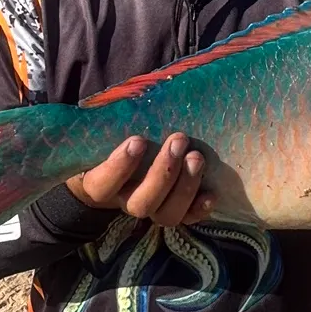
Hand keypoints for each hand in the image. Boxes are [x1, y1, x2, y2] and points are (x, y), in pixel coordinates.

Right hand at [65, 133, 213, 227]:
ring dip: (184, 187)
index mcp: (99, 183)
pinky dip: (199, 209)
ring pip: (166, 214)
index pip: (102, 184)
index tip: (137, 140)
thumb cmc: (111, 141)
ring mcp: (151, 209)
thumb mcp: (104, 132)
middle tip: (179, 140)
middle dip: (163, 173)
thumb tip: (134, 91)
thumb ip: (112, 119)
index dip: (119, 166)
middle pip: (141, 204)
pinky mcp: (173, 212)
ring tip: (197, 157)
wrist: (121, 164)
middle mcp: (125, 200)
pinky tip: (211, 194)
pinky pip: (187, 220)